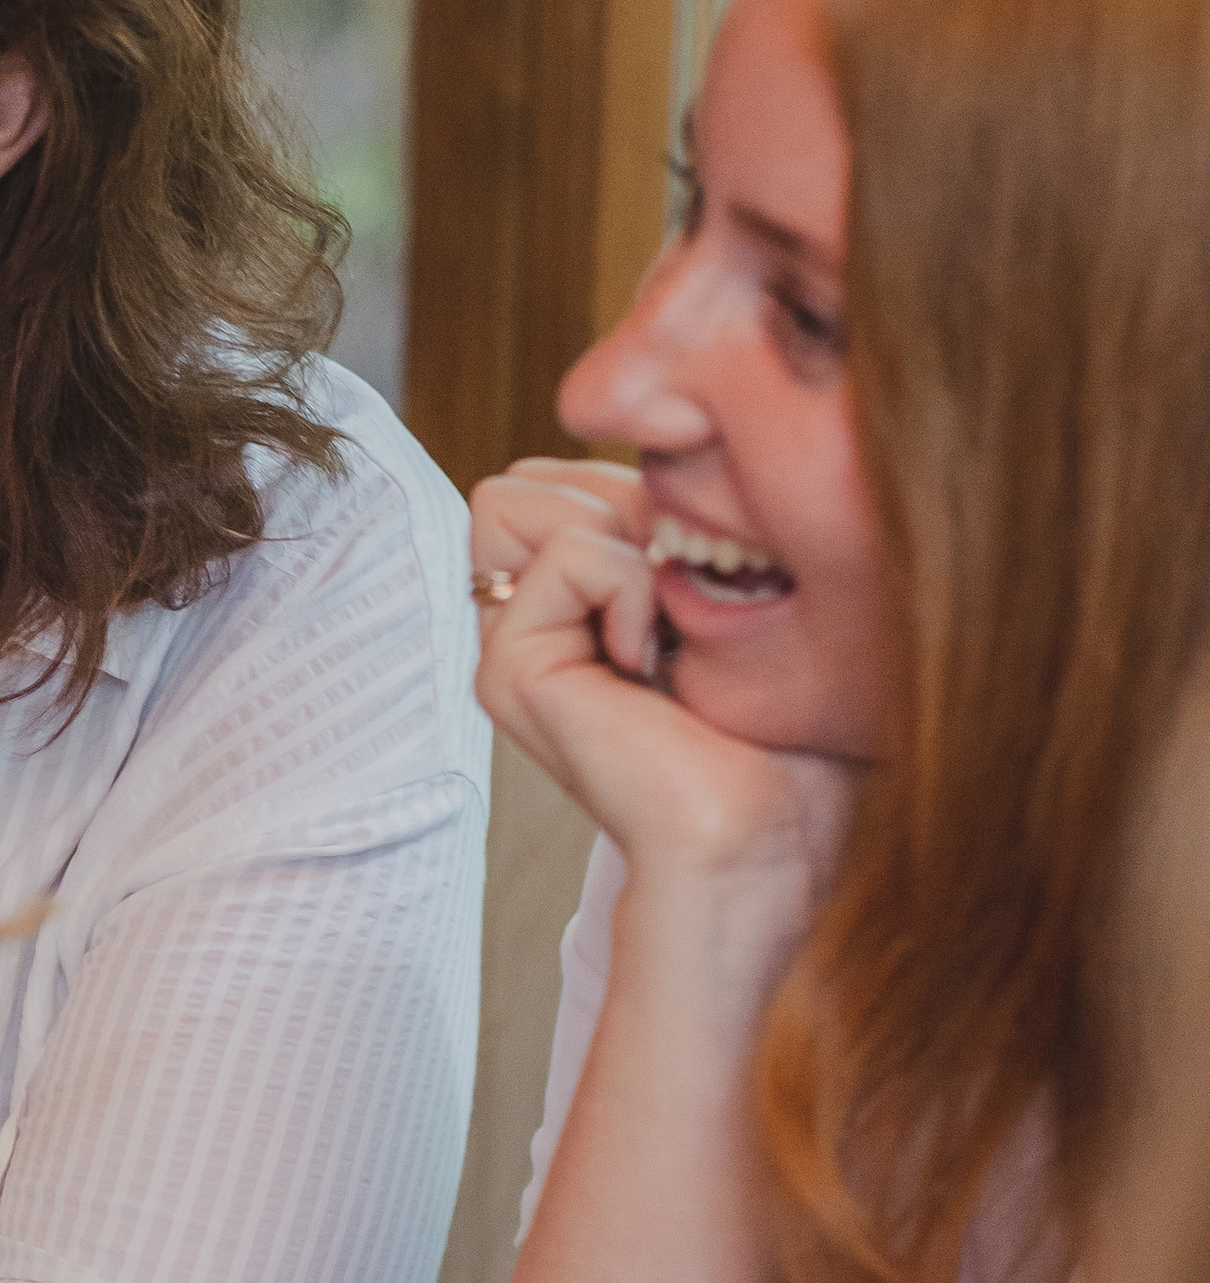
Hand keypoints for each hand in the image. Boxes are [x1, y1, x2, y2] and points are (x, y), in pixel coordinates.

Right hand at [470, 458, 851, 907]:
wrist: (767, 835)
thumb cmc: (777, 734)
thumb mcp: (730, 594)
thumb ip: (674, 522)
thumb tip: (659, 447)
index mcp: (566, 601)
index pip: (554, 474)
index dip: (630, 491)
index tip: (692, 579)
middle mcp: (521, 619)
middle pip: (523, 476)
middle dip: (614, 502)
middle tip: (674, 597)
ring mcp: (504, 644)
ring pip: (517, 494)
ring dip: (619, 538)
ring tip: (660, 626)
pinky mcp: (505, 670)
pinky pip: (565, 553)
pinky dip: (628, 585)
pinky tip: (651, 660)